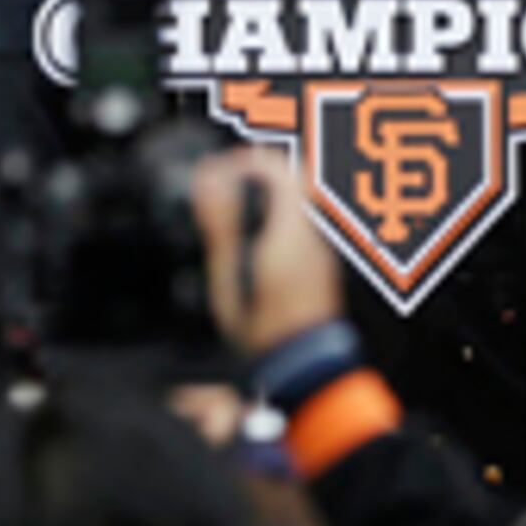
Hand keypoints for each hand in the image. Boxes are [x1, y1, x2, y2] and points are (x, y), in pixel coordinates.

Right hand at [195, 151, 342, 359]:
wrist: (302, 365)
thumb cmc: (266, 329)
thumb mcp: (229, 275)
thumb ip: (221, 224)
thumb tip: (208, 181)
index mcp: (290, 227)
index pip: (273, 165)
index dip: (238, 161)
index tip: (213, 175)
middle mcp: (310, 231)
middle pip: (283, 177)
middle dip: (246, 177)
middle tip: (217, 193)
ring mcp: (317, 247)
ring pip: (289, 200)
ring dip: (257, 200)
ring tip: (226, 221)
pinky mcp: (317, 262)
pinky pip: (293, 225)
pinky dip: (269, 222)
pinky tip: (248, 246)